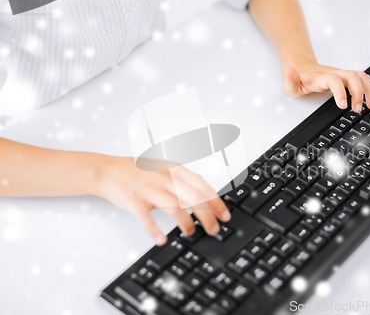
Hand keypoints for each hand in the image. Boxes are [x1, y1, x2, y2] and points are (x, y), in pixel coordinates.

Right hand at [95, 156, 229, 245]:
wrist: (108, 171)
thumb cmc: (138, 172)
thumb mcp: (164, 168)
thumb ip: (183, 181)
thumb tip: (205, 197)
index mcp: (174, 169)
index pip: (202, 186)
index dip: (216, 202)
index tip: (224, 215)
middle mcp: (164, 178)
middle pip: (193, 198)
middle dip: (208, 216)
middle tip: (214, 229)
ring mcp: (149, 190)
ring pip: (175, 207)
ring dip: (187, 223)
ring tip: (192, 232)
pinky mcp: (135, 202)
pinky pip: (147, 218)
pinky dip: (155, 230)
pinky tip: (163, 239)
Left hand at [283, 62, 369, 111]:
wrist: (302, 68)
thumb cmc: (298, 80)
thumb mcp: (289, 83)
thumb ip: (290, 79)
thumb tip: (290, 71)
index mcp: (321, 77)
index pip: (334, 80)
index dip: (340, 92)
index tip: (343, 106)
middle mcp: (335, 73)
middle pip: (352, 77)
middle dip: (359, 93)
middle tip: (358, 109)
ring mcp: (342, 74)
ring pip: (361, 77)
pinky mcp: (347, 77)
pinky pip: (364, 78)